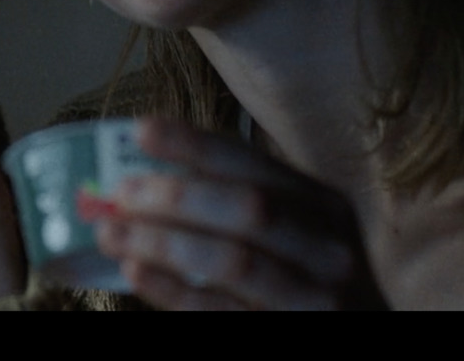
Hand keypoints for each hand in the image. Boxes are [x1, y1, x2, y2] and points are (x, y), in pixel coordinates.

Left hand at [96, 118, 386, 309]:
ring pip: (233, 259)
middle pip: (248, 208)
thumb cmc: (307, 287)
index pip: (254, 164)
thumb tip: (148, 179)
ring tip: (111, 231)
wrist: (352, 330)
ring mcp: (315, 299)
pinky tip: (135, 272)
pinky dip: (173, 290)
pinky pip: (221, 311)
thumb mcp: (295, 237)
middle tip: (120, 192)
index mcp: (324, 206)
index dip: (195, 144)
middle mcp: (328, 249)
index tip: (141, 130)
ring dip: (163, 241)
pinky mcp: (289, 333)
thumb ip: (239, 205)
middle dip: (176, 196)